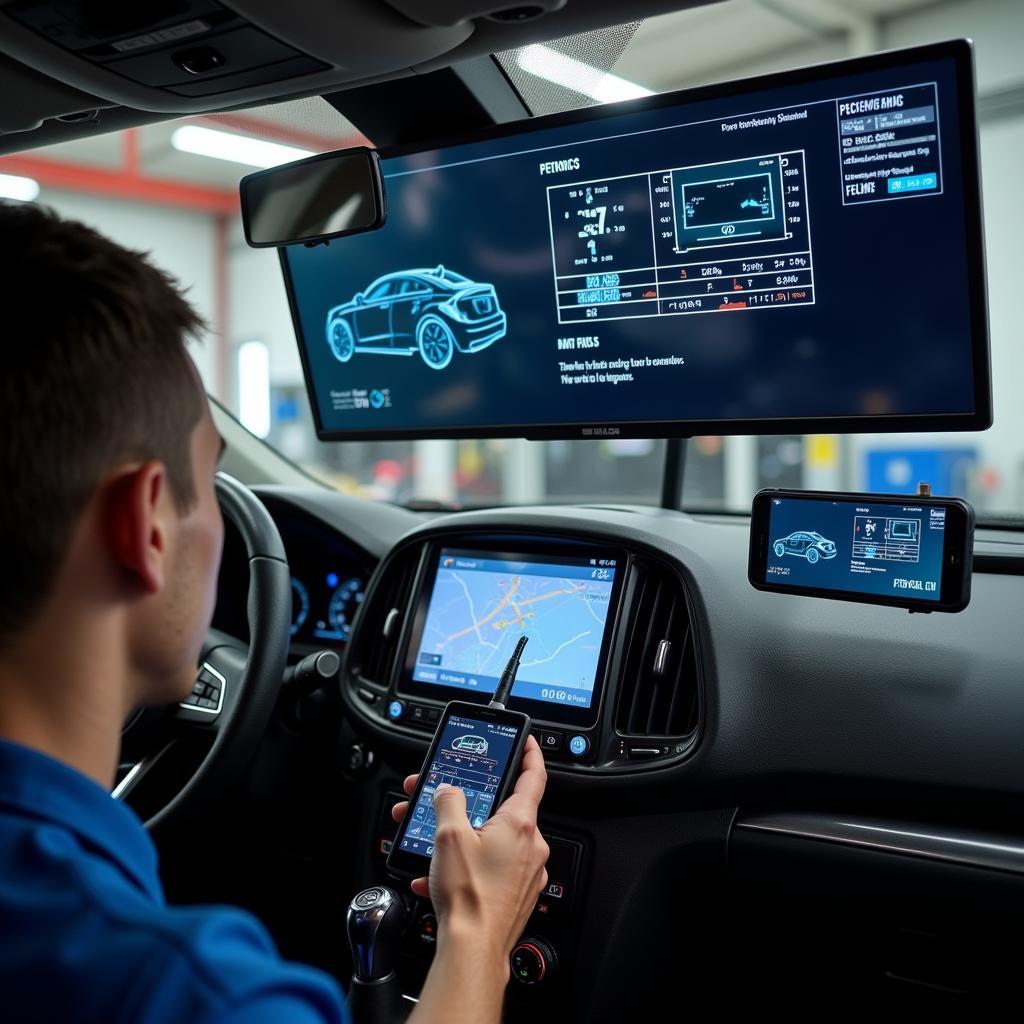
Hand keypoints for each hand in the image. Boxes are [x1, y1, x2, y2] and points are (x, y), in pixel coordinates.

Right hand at [391, 735, 549, 969]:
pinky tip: (438, 876)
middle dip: (469, 805)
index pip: (533, 777)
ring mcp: (526, 873)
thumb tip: (448, 790)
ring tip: (432, 846)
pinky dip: (466, 867)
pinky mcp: (516, 894)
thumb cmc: (469, 898)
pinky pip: (491, 869)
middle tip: (445, 801)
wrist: (472, 951)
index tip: (527, 742)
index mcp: (520, 824)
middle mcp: (530, 847)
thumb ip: (448, 802)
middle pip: (501, 811)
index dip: (530, 754)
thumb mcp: (449, 836)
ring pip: (492, 842)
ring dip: (461, 840)